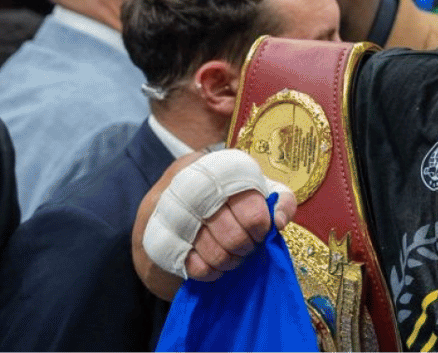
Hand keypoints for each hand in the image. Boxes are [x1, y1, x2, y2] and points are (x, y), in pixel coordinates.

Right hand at [138, 149, 295, 283]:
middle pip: (231, 233)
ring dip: (229, 261)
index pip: (249, 205)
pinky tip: (214, 264)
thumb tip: (279, 222)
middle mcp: (190, 183)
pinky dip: (210, 271)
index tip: (261, 230)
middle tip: (248, 246)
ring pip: (212, 252)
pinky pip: (192, 266)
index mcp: (221, 167)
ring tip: (234, 256)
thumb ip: (280, 199)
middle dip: (246, 246)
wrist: (182, 200)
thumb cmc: (231, 196)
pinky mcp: (157, 237)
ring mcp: (169, 211)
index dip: (260, 224)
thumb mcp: (260, 188)